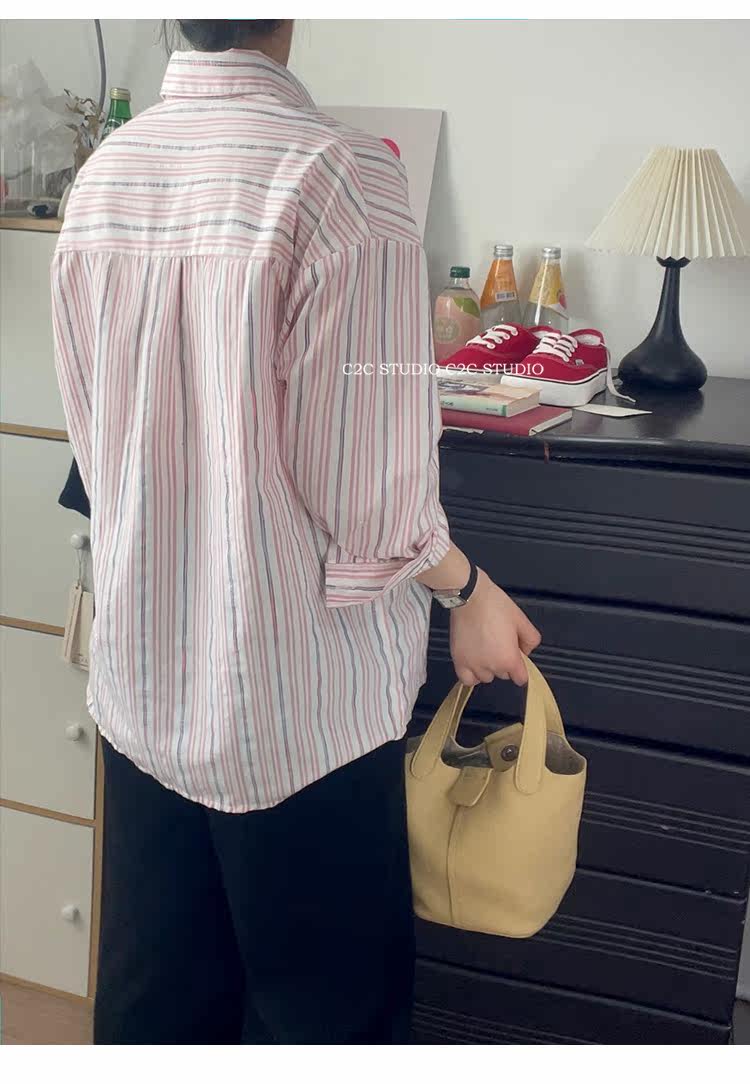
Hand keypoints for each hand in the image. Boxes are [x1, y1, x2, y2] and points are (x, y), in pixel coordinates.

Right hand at [449, 569, 540, 686]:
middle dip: (505, 664)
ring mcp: (473, 665)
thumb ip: (531, 640)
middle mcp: (492, 667)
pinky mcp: (458, 660)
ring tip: (485, 651)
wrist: (470, 597)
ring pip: (486, 678)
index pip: (520, 679)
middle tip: (500, 644)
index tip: (517, 659)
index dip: (521, 669)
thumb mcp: (522, 620)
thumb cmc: (496, 606)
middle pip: (503, 676)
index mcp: (509, 659)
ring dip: (488, 668)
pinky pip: (467, 679)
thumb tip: (526, 652)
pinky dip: (472, 675)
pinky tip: (474, 663)